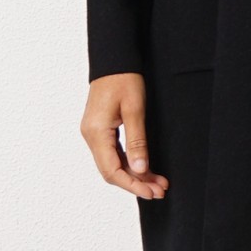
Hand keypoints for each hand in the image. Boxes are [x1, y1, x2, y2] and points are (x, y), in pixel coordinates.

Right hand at [81, 72, 168, 199]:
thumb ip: (137, 141)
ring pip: (113, 163)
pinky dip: (130, 162)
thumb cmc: (124, 78)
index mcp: (96, 132)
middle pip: (112, 171)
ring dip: (135, 174)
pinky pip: (113, 152)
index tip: (151, 192)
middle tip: (160, 190)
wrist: (114, 59)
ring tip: (158, 182)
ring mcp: (94, 133)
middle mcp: (91, 136)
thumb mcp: (135, 109)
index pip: (112, 171)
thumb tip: (140, 169)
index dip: (132, 185)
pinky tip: (145, 167)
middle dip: (136, 183)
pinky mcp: (100, 129)